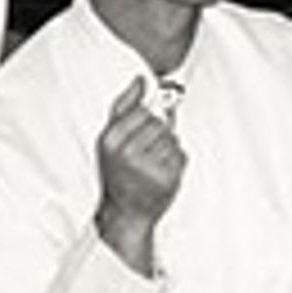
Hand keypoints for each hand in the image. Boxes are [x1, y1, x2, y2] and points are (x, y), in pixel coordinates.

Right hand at [88, 77, 186, 267]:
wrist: (126, 213)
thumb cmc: (118, 175)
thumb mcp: (110, 139)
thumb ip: (124, 106)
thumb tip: (140, 79)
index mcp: (111, 141)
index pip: (141, 111)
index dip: (144, 121)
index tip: (138, 136)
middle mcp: (128, 154)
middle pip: (159, 124)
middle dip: (156, 135)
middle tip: (144, 154)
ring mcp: (148, 167)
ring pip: (172, 138)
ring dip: (166, 149)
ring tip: (151, 164)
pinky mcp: (167, 178)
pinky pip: (181, 154)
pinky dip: (175, 162)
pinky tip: (161, 172)